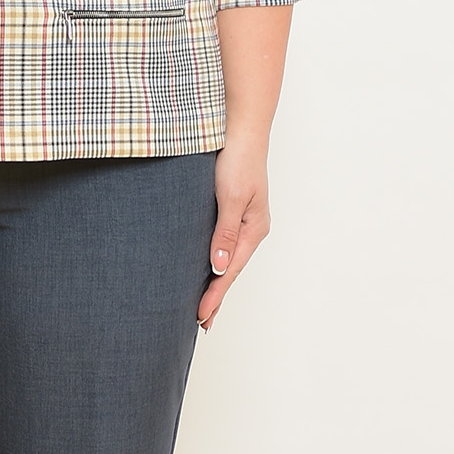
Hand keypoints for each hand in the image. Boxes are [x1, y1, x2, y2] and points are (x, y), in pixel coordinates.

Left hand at [198, 135, 270, 330]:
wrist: (240, 128)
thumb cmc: (238, 159)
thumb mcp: (231, 197)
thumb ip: (225, 232)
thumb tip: (219, 266)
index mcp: (254, 229)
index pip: (230, 271)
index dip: (215, 295)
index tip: (200, 317)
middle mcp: (251, 229)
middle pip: (230, 270)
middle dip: (216, 296)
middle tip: (201, 324)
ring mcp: (242, 221)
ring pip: (226, 258)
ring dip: (214, 281)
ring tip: (202, 306)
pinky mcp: (231, 210)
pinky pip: (221, 244)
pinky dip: (213, 261)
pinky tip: (205, 269)